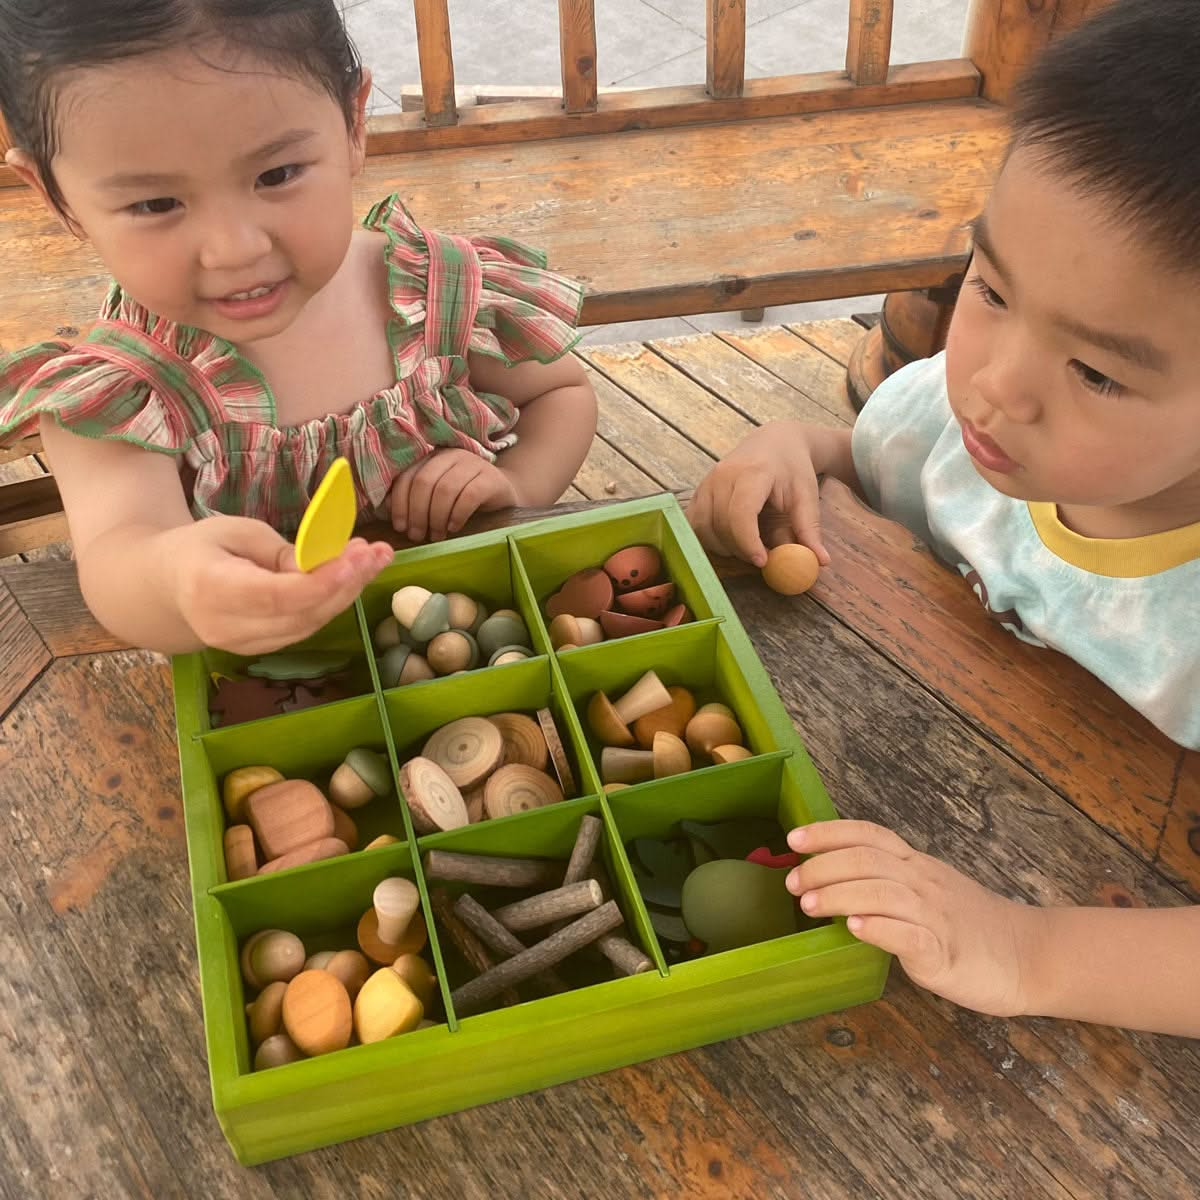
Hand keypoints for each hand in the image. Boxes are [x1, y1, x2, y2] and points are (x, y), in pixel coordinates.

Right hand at [166, 516, 393, 655]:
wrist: (165, 588)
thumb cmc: (201, 549)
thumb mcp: (237, 532)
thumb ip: (281, 552)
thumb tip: (325, 566)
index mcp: (211, 589)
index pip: (278, 595)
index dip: (322, 582)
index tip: (357, 559)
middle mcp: (226, 628)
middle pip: (301, 614)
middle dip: (346, 584)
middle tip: (377, 552)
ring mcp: (242, 646)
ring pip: (309, 625)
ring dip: (347, 593)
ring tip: (373, 558)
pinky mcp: (259, 651)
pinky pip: (304, 628)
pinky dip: (332, 603)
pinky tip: (353, 577)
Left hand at [389, 449, 518, 541]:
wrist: (504, 495)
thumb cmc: (463, 499)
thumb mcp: (436, 496)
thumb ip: (414, 498)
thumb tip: (387, 512)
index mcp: (432, 457)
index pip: (408, 476)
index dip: (400, 503)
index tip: (400, 527)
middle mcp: (450, 455)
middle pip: (424, 482)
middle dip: (417, 513)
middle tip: (417, 536)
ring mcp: (473, 463)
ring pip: (445, 489)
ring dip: (436, 517)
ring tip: (436, 536)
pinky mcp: (491, 478)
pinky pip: (469, 496)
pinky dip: (457, 514)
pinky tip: (454, 527)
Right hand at [688, 422, 832, 566]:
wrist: (774, 442)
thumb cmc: (792, 469)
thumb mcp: (807, 496)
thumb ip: (809, 529)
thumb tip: (820, 561)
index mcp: (753, 472)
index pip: (741, 512)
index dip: (748, 541)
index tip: (762, 561)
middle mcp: (723, 475)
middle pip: (721, 524)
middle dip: (740, 549)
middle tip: (762, 557)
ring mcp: (706, 483)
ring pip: (703, 528)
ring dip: (724, 546)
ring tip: (748, 545)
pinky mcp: (697, 492)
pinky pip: (695, 525)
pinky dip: (709, 539)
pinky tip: (730, 539)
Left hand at [786, 820, 1039, 1017]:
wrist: (1029, 955)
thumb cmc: (969, 925)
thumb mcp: (927, 889)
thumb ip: (887, 881)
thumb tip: (831, 878)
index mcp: (916, 866)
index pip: (869, 835)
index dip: (829, 832)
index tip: (794, 838)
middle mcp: (923, 883)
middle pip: (868, 861)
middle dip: (823, 867)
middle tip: (791, 883)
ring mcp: (936, 916)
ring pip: (883, 894)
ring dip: (839, 896)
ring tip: (807, 904)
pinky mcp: (945, 953)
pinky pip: (910, 936)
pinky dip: (880, 929)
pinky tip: (854, 929)